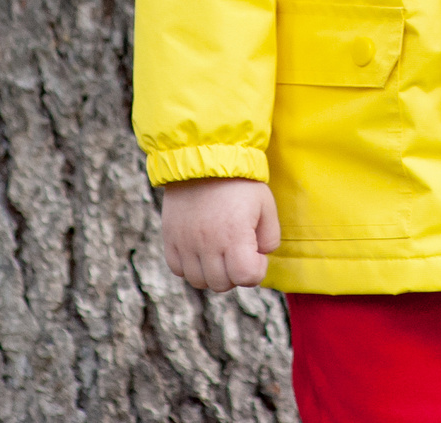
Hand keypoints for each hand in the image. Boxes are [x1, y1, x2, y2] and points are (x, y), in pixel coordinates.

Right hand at [160, 177, 280, 291]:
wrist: (203, 157)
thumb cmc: (239, 182)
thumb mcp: (266, 205)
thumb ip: (270, 237)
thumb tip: (259, 256)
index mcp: (234, 235)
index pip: (246, 277)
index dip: (257, 271)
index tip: (257, 254)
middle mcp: (207, 243)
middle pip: (222, 284)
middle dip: (235, 272)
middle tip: (238, 251)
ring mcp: (186, 243)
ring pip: (199, 281)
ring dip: (212, 272)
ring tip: (219, 250)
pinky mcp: (170, 238)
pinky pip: (177, 269)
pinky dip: (190, 266)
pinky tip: (200, 249)